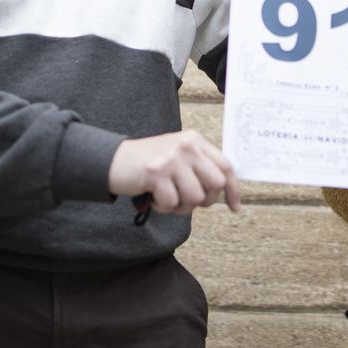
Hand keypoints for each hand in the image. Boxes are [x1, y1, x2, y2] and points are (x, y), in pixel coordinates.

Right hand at [107, 130, 240, 214]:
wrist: (113, 160)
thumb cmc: (150, 163)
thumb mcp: (179, 156)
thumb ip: (199, 167)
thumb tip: (224, 190)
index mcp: (195, 140)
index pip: (225, 166)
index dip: (233, 190)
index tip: (235, 207)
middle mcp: (187, 146)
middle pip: (216, 184)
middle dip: (204, 200)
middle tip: (185, 199)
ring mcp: (172, 159)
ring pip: (195, 198)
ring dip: (180, 206)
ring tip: (166, 197)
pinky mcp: (157, 173)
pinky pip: (172, 203)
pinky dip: (162, 207)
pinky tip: (153, 196)